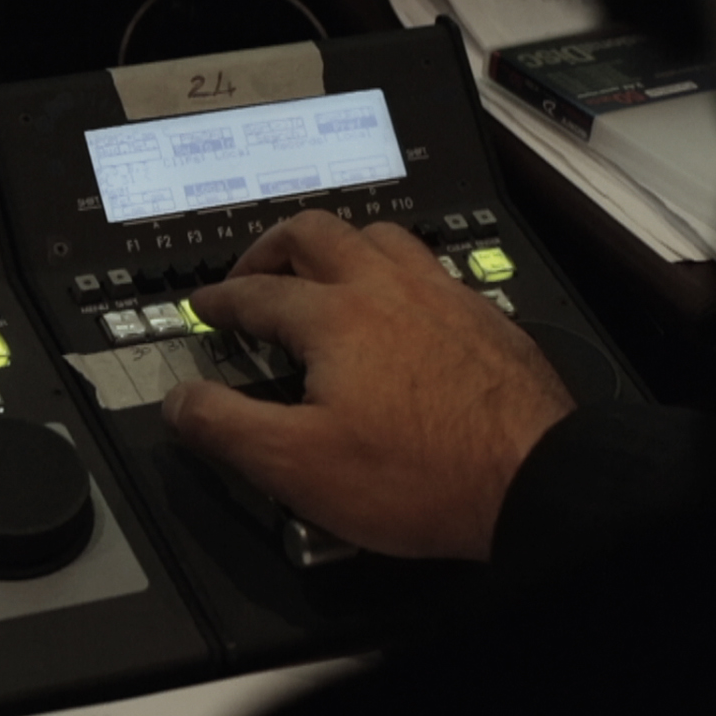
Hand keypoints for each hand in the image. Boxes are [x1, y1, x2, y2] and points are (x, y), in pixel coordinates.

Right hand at [161, 211, 573, 560]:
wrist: (534, 482)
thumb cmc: (421, 476)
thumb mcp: (297, 466)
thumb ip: (226, 426)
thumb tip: (181, 401)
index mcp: (335, 316)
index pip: (256, 293)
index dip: (218, 301)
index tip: (205, 309)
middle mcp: (388, 289)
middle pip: (316, 234)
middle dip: (271, 247)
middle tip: (253, 272)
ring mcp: (441, 296)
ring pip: (379, 237)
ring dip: (337, 245)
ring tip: (321, 271)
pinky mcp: (482, 317)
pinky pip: (428, 268)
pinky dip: (393, 272)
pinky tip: (398, 306)